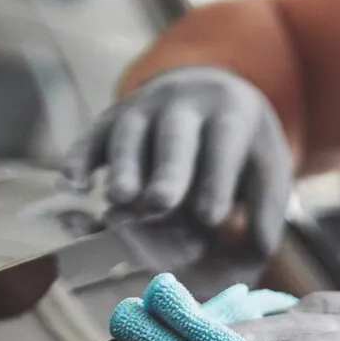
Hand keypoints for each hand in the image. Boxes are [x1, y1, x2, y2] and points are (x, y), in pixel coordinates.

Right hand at [62, 66, 292, 254]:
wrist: (208, 92)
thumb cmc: (242, 149)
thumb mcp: (267, 167)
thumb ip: (268, 207)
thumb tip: (260, 248)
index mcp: (229, 112)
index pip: (223, 142)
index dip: (216, 178)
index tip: (211, 217)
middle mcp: (183, 102)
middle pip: (173, 134)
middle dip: (168, 168)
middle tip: (161, 203)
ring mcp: (142, 107)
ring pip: (129, 132)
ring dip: (123, 165)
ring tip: (119, 200)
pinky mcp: (110, 119)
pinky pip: (91, 136)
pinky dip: (79, 157)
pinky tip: (71, 185)